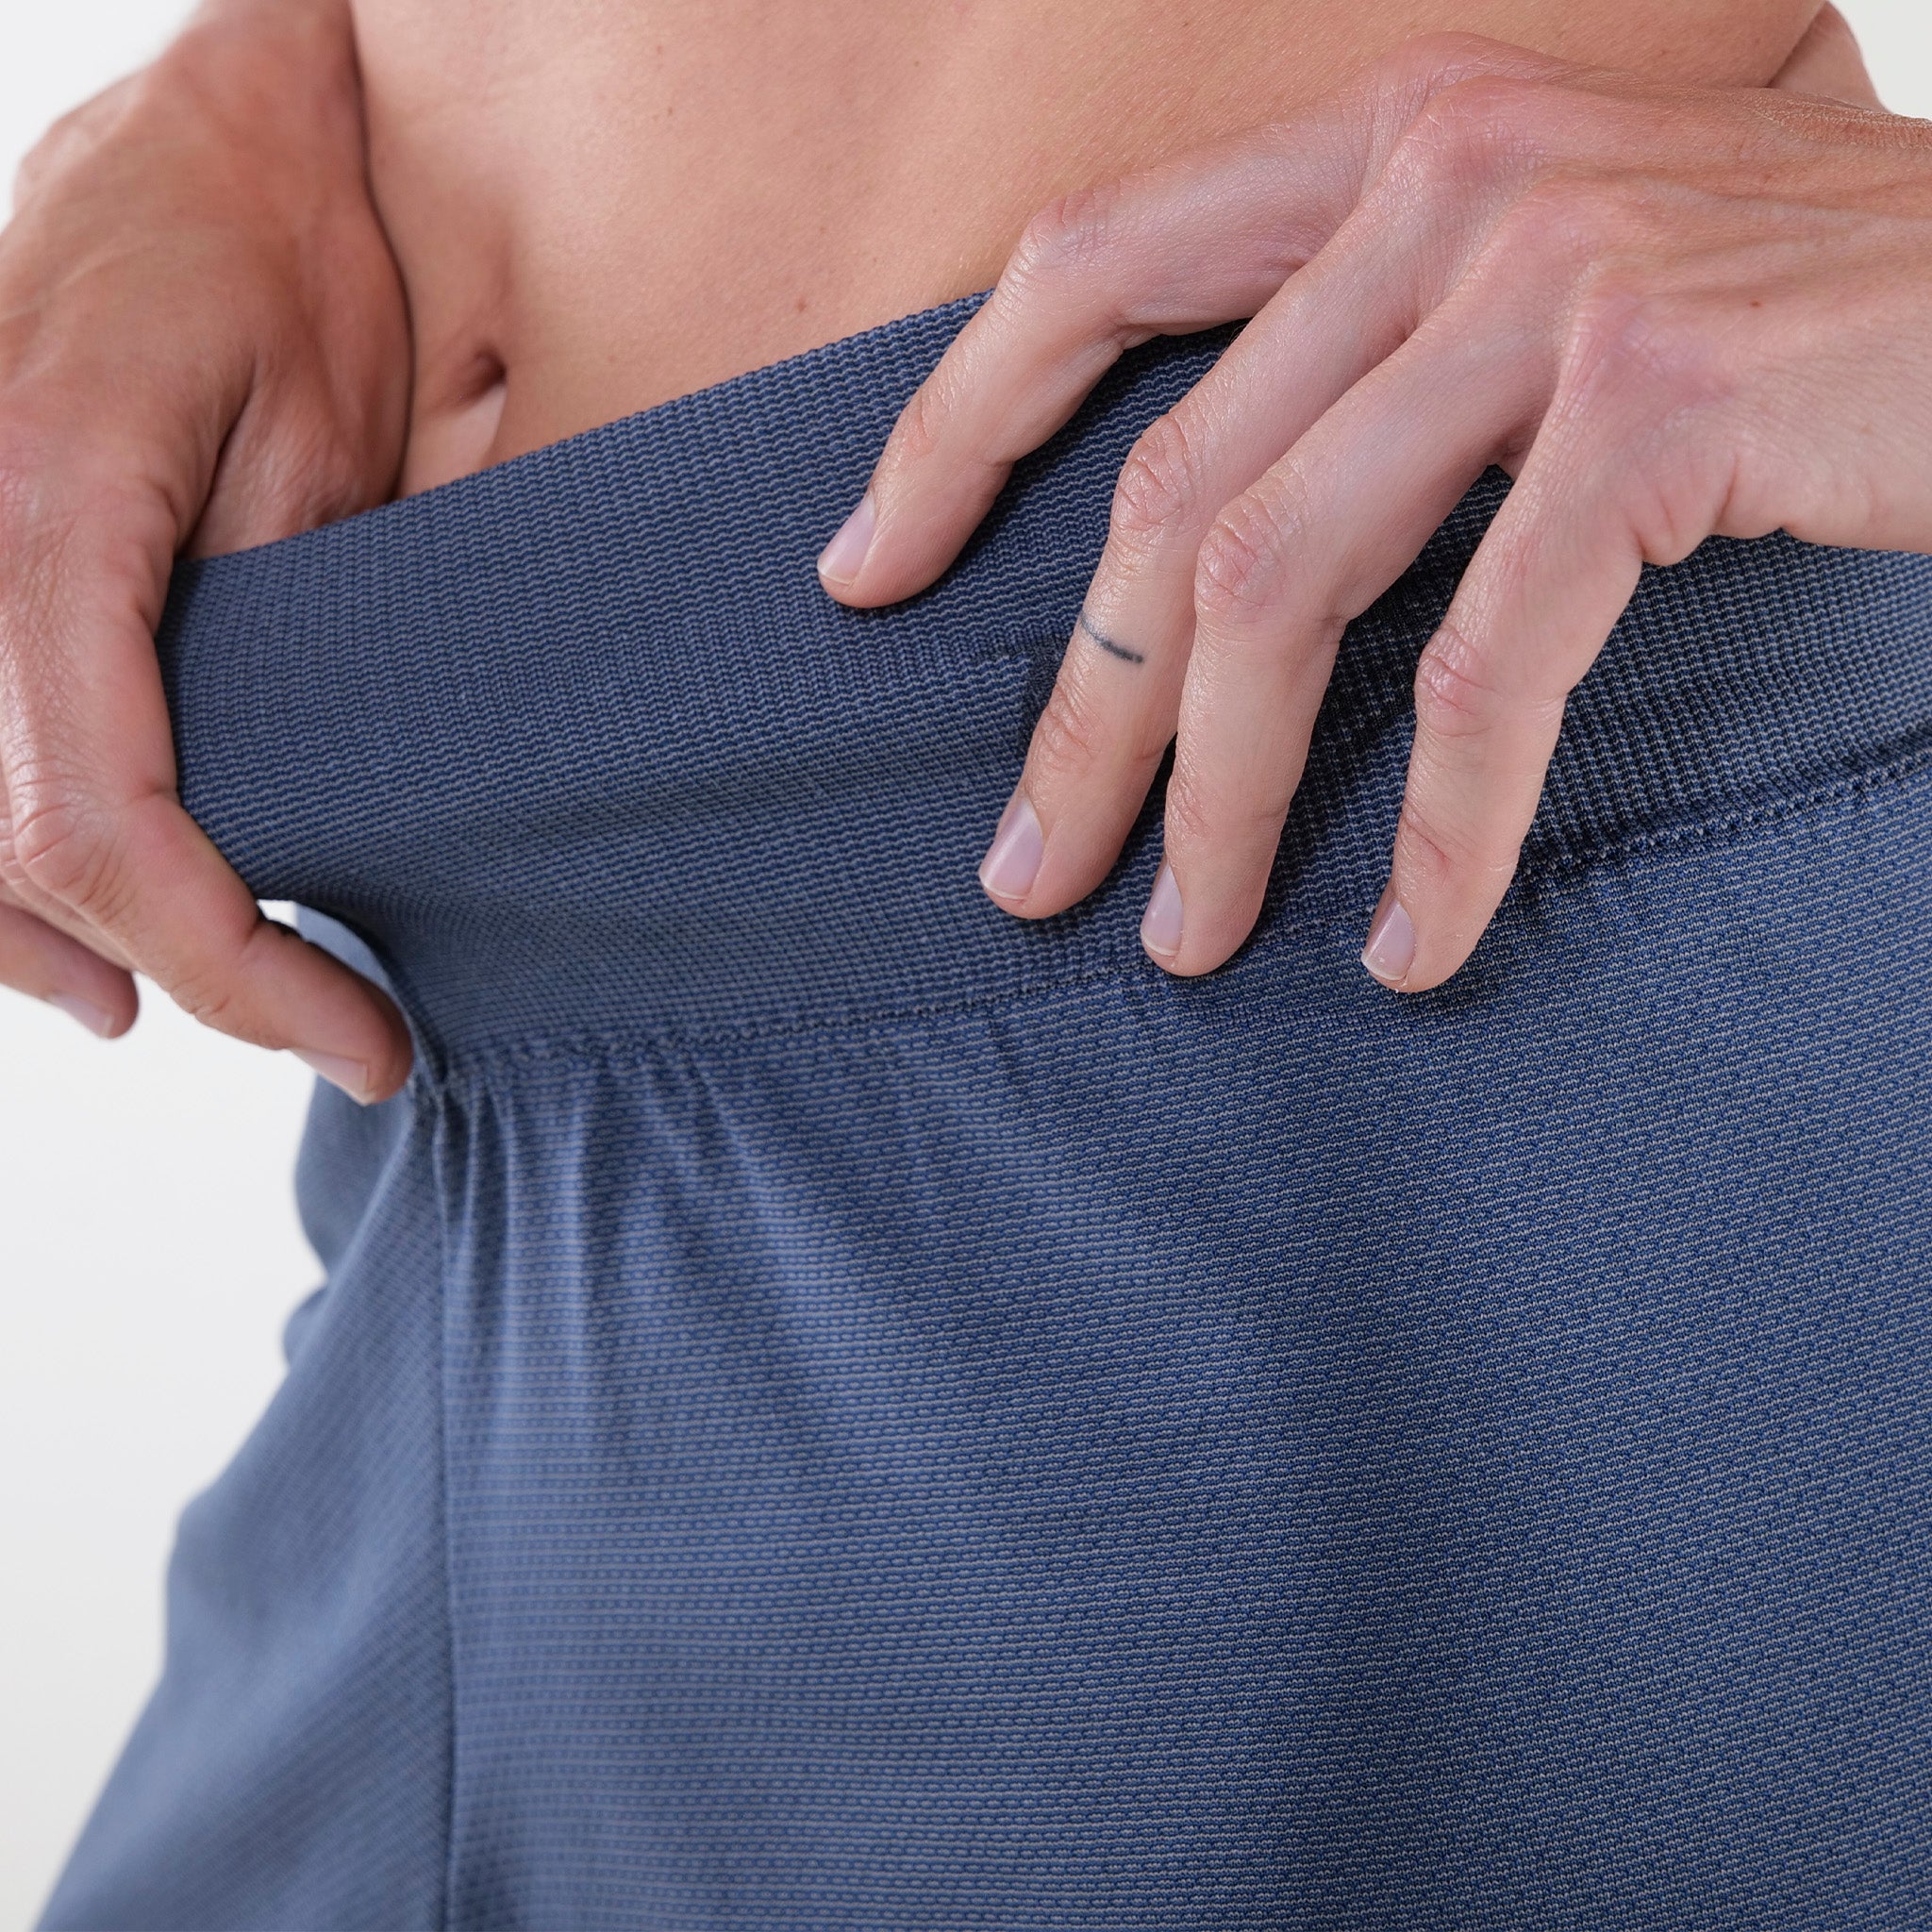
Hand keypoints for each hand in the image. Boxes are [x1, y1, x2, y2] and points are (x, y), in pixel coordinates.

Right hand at [0, 0, 411, 1095]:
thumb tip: (293, 813)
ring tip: (201, 1009)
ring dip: (62, 946)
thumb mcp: (329, 444)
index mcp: (53, 509)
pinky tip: (74, 949)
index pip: (108, 820)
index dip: (233, 962)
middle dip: (187, 971)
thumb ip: (284, 635)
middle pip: (24, 849)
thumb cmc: (282, 264)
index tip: (357, 1035)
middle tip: (337, 1033)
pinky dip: (2, 873)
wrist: (198, 134)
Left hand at [818, 9, 1925, 989]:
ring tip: (1190, 939)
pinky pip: (1487, 667)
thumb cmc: (1786, 311)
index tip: (863, 577)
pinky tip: (1412, 941)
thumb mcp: (1540, 285)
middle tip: (1032, 875)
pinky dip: (1443, 831)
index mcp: (1387, 148)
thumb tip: (1198, 567)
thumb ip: (1369, 368)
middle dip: (1086, 714)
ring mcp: (1551, 282)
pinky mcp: (1659, 401)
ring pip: (1285, 589)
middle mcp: (1446, 187)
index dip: (951, 433)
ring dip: (1223, 798)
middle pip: (1171, 493)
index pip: (1092, 270)